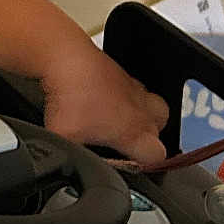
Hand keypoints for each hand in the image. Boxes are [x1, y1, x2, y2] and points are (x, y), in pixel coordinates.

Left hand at [40, 43, 169, 165]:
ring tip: (118, 122)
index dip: (144, 165)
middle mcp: (141, 110)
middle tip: (119, 143)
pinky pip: (134, 89)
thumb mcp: (65, 139)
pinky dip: (125, 97)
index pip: (157, 157)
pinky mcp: (123, 73)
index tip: (126, 164)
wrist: (64, 58)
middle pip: (160, 133)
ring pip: (154, 108)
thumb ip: (74, 156)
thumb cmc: (69, 96)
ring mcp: (134, 89)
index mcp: (134, 131)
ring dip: (142, 117)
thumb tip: (70, 164)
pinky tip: (103, 100)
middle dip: (143, 141)